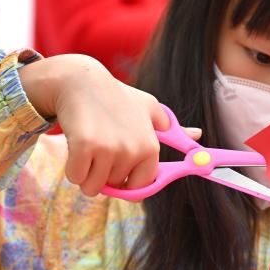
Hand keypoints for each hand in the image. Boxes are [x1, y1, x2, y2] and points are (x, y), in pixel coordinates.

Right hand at [19, 54, 169, 195]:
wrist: (82, 81)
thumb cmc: (116, 97)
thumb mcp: (149, 109)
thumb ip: (172, 129)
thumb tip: (198, 136)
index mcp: (150, 148)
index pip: (140, 188)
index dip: (125, 183)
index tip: (118, 171)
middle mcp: (133, 150)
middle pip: (113, 187)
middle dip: (102, 173)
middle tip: (100, 144)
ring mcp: (109, 149)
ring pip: (93, 186)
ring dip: (85, 172)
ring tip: (88, 145)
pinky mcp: (85, 147)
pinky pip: (75, 177)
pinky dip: (71, 167)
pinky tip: (75, 144)